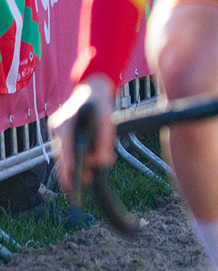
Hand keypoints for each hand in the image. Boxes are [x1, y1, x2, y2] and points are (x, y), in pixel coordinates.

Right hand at [49, 75, 115, 194]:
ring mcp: (57, 130)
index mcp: (65, 124)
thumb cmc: (100, 101)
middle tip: (83, 184)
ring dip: (75, 164)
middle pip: (62, 156)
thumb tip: (104, 163)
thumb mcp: (107, 120)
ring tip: (87, 177)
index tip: (72, 183)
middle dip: (72, 171)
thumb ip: (105, 141)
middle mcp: (57, 128)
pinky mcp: (61, 131)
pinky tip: (87, 163)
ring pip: (64, 153)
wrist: (93, 86)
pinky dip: (76, 155)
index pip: (66, 151)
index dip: (68, 168)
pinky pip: (67, 147)